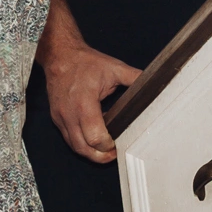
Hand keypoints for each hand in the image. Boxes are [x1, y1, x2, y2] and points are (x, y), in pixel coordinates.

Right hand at [36, 0, 140, 161]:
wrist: (60, 56)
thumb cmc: (85, 62)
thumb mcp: (114, 68)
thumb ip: (135, 78)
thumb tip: (154, 83)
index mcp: (85, 102)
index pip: (95, 135)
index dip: (108, 145)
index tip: (118, 144)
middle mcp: (69, 113)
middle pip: (83, 147)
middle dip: (100, 155)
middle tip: (114, 154)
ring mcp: (61, 117)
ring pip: (74, 146)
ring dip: (90, 153)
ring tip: (105, 151)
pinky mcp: (57, 118)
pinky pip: (68, 138)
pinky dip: (81, 143)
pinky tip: (93, 138)